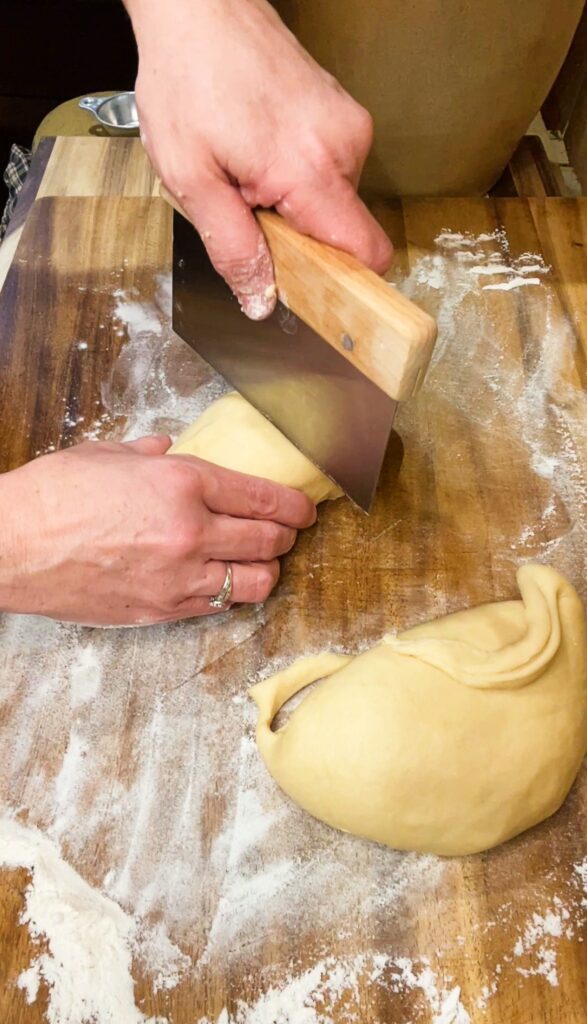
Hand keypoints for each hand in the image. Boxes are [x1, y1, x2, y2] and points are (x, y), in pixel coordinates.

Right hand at [0, 436, 315, 625]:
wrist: (11, 546)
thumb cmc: (53, 495)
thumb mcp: (107, 456)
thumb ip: (150, 455)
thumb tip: (168, 450)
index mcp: (183, 484)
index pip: (263, 498)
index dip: (295, 505)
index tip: (306, 509)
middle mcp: (190, 532)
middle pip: (268, 541)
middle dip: (286, 536)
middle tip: (288, 533)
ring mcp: (177, 577)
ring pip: (254, 583)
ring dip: (266, 571)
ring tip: (262, 562)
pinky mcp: (160, 610)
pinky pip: (215, 606)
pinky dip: (228, 594)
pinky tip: (222, 583)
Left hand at [126, 0, 392, 317]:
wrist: (199, 7)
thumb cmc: (189, 77)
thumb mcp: (192, 178)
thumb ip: (231, 247)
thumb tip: (260, 299)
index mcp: (312, 168)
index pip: (365, 252)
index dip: (344, 283)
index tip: (315, 291)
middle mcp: (344, 145)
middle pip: (343, 231)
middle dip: (297, 236)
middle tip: (247, 204)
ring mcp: (349, 125)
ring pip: (334, 201)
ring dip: (292, 204)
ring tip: (247, 168)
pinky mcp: (343, 114)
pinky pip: (330, 171)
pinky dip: (297, 177)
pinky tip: (259, 149)